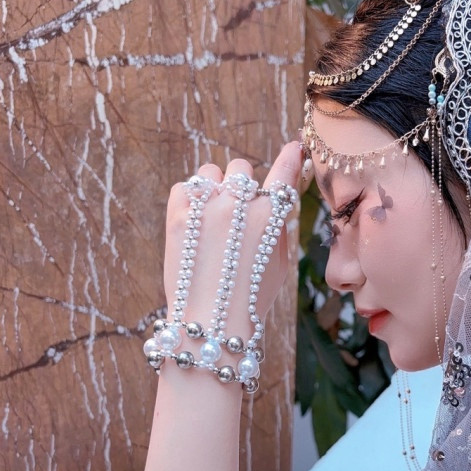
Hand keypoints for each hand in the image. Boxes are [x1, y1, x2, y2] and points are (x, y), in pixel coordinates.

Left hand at [163, 141, 301, 330]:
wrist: (212, 323)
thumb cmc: (251, 297)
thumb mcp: (280, 261)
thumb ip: (279, 224)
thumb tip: (277, 196)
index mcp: (270, 215)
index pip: (284, 173)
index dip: (289, 157)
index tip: (292, 148)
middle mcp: (239, 204)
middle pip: (241, 168)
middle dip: (241, 185)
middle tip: (236, 212)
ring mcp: (206, 208)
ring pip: (210, 172)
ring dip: (214, 188)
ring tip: (212, 217)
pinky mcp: (178, 216)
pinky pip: (184, 187)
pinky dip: (189, 200)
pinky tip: (195, 223)